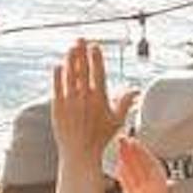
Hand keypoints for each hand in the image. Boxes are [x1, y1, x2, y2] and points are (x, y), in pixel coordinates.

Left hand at [49, 37, 130, 172]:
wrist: (80, 153)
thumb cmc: (100, 138)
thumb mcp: (117, 121)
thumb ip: (124, 102)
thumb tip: (135, 90)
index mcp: (99, 99)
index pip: (97, 73)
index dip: (96, 57)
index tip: (95, 45)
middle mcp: (83, 98)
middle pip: (82, 70)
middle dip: (81, 52)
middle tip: (80, 39)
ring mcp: (69, 102)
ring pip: (69, 75)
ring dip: (70, 60)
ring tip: (71, 48)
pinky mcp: (57, 108)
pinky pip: (57, 87)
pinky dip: (58, 76)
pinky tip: (58, 65)